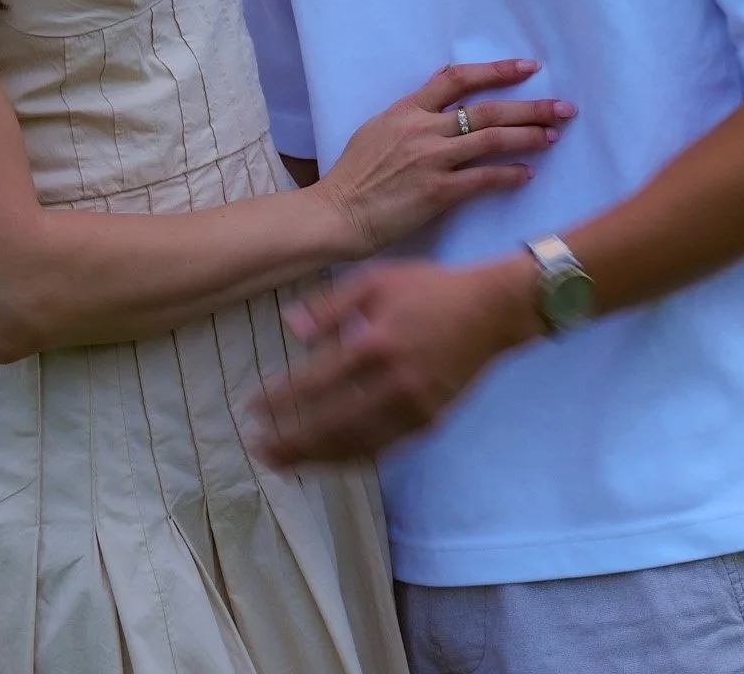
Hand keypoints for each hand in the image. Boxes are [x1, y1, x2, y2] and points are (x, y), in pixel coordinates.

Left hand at [255, 258, 538, 465]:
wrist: (491, 312)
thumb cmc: (430, 289)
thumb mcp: (377, 280)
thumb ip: (331, 305)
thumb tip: (290, 327)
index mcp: (376, 343)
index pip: (317, 382)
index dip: (282, 398)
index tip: (252, 406)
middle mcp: (394, 383)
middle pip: (333, 425)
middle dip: (293, 442)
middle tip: (259, 450)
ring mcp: (414, 408)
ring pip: (358, 445)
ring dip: (318, 458)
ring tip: (285, 464)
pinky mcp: (430, 422)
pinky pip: (384, 449)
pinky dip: (352, 458)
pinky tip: (329, 460)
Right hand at [315, 61, 574, 259]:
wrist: (337, 213)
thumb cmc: (354, 176)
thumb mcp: (378, 129)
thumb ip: (411, 113)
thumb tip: (440, 93)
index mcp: (407, 109)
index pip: (457, 78)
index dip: (496, 70)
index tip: (528, 68)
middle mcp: (422, 128)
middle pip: (485, 108)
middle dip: (529, 106)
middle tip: (563, 107)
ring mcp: (431, 159)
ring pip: (489, 139)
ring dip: (526, 136)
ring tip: (553, 135)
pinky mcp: (437, 192)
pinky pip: (482, 178)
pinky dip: (508, 174)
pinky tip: (527, 173)